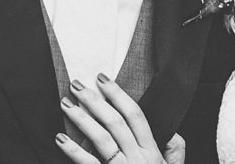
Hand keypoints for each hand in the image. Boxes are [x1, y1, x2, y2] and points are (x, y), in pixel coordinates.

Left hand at [56, 75, 184, 163]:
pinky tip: (59, 139)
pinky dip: (73, 151)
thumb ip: (175, 153)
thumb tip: (173, 133)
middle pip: (115, 122)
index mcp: (152, 153)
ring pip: (101, 139)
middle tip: (77, 84)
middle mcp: (138, 159)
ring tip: (65, 104)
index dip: (119, 95)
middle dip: (95, 100)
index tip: (104, 79)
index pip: (135, 116)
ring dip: (81, 119)